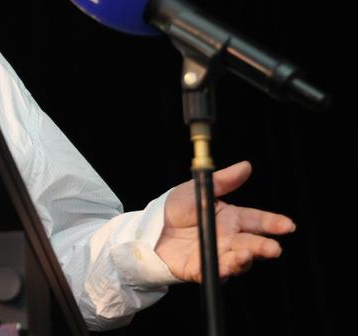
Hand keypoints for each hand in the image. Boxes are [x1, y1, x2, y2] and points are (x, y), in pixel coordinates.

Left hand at [154, 160, 294, 281]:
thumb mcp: (198, 190)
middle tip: (274, 249)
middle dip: (264, 247)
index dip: (273, 223)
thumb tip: (246, 166)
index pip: (257, 220)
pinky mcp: (201, 268)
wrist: (150, 228)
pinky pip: (214, 272)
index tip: (288, 225)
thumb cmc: (176, 208)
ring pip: (238, 260)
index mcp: (231, 218)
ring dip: (244, 259)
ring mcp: (217, 254)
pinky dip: (222, 271)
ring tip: (245, 254)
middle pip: (251, 243)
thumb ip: (222, 181)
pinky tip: (225, 267)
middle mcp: (228, 238)